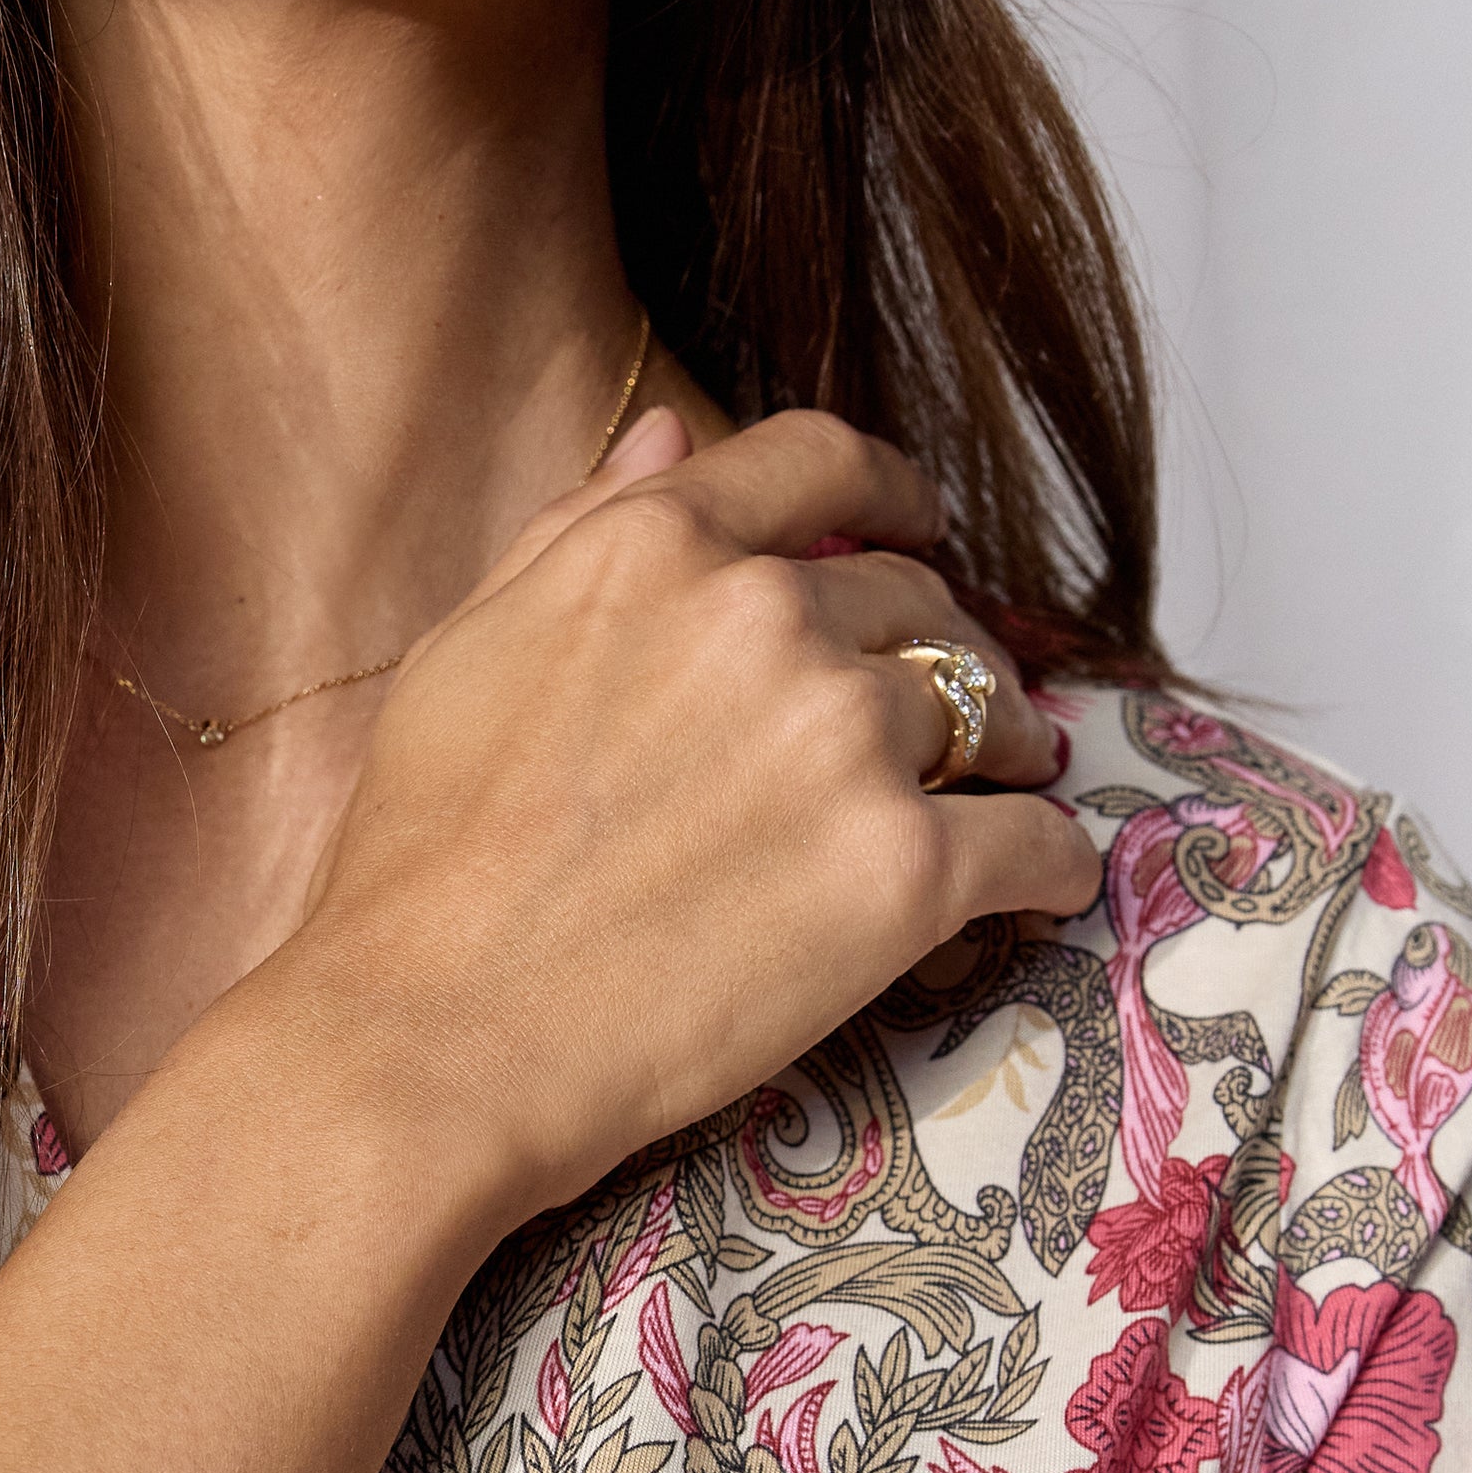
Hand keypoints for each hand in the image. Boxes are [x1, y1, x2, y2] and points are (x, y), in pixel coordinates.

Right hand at [284, 401, 1098, 1231]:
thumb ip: (577, 531)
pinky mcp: (905, 869)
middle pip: (915, 600)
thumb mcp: (468, 648)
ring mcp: (846, 739)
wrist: (435, 1037)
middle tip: (943, 710)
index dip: (888, 489)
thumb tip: (669, 435)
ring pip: (989, 710)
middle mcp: (767, 617)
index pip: (819, 464)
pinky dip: (1049, 863)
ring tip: (995, 790)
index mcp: (657, 548)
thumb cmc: (422, 861)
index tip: (917, 522)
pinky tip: (1041, 886)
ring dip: (1004, 746)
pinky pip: (1034, 842)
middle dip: (940, 647)